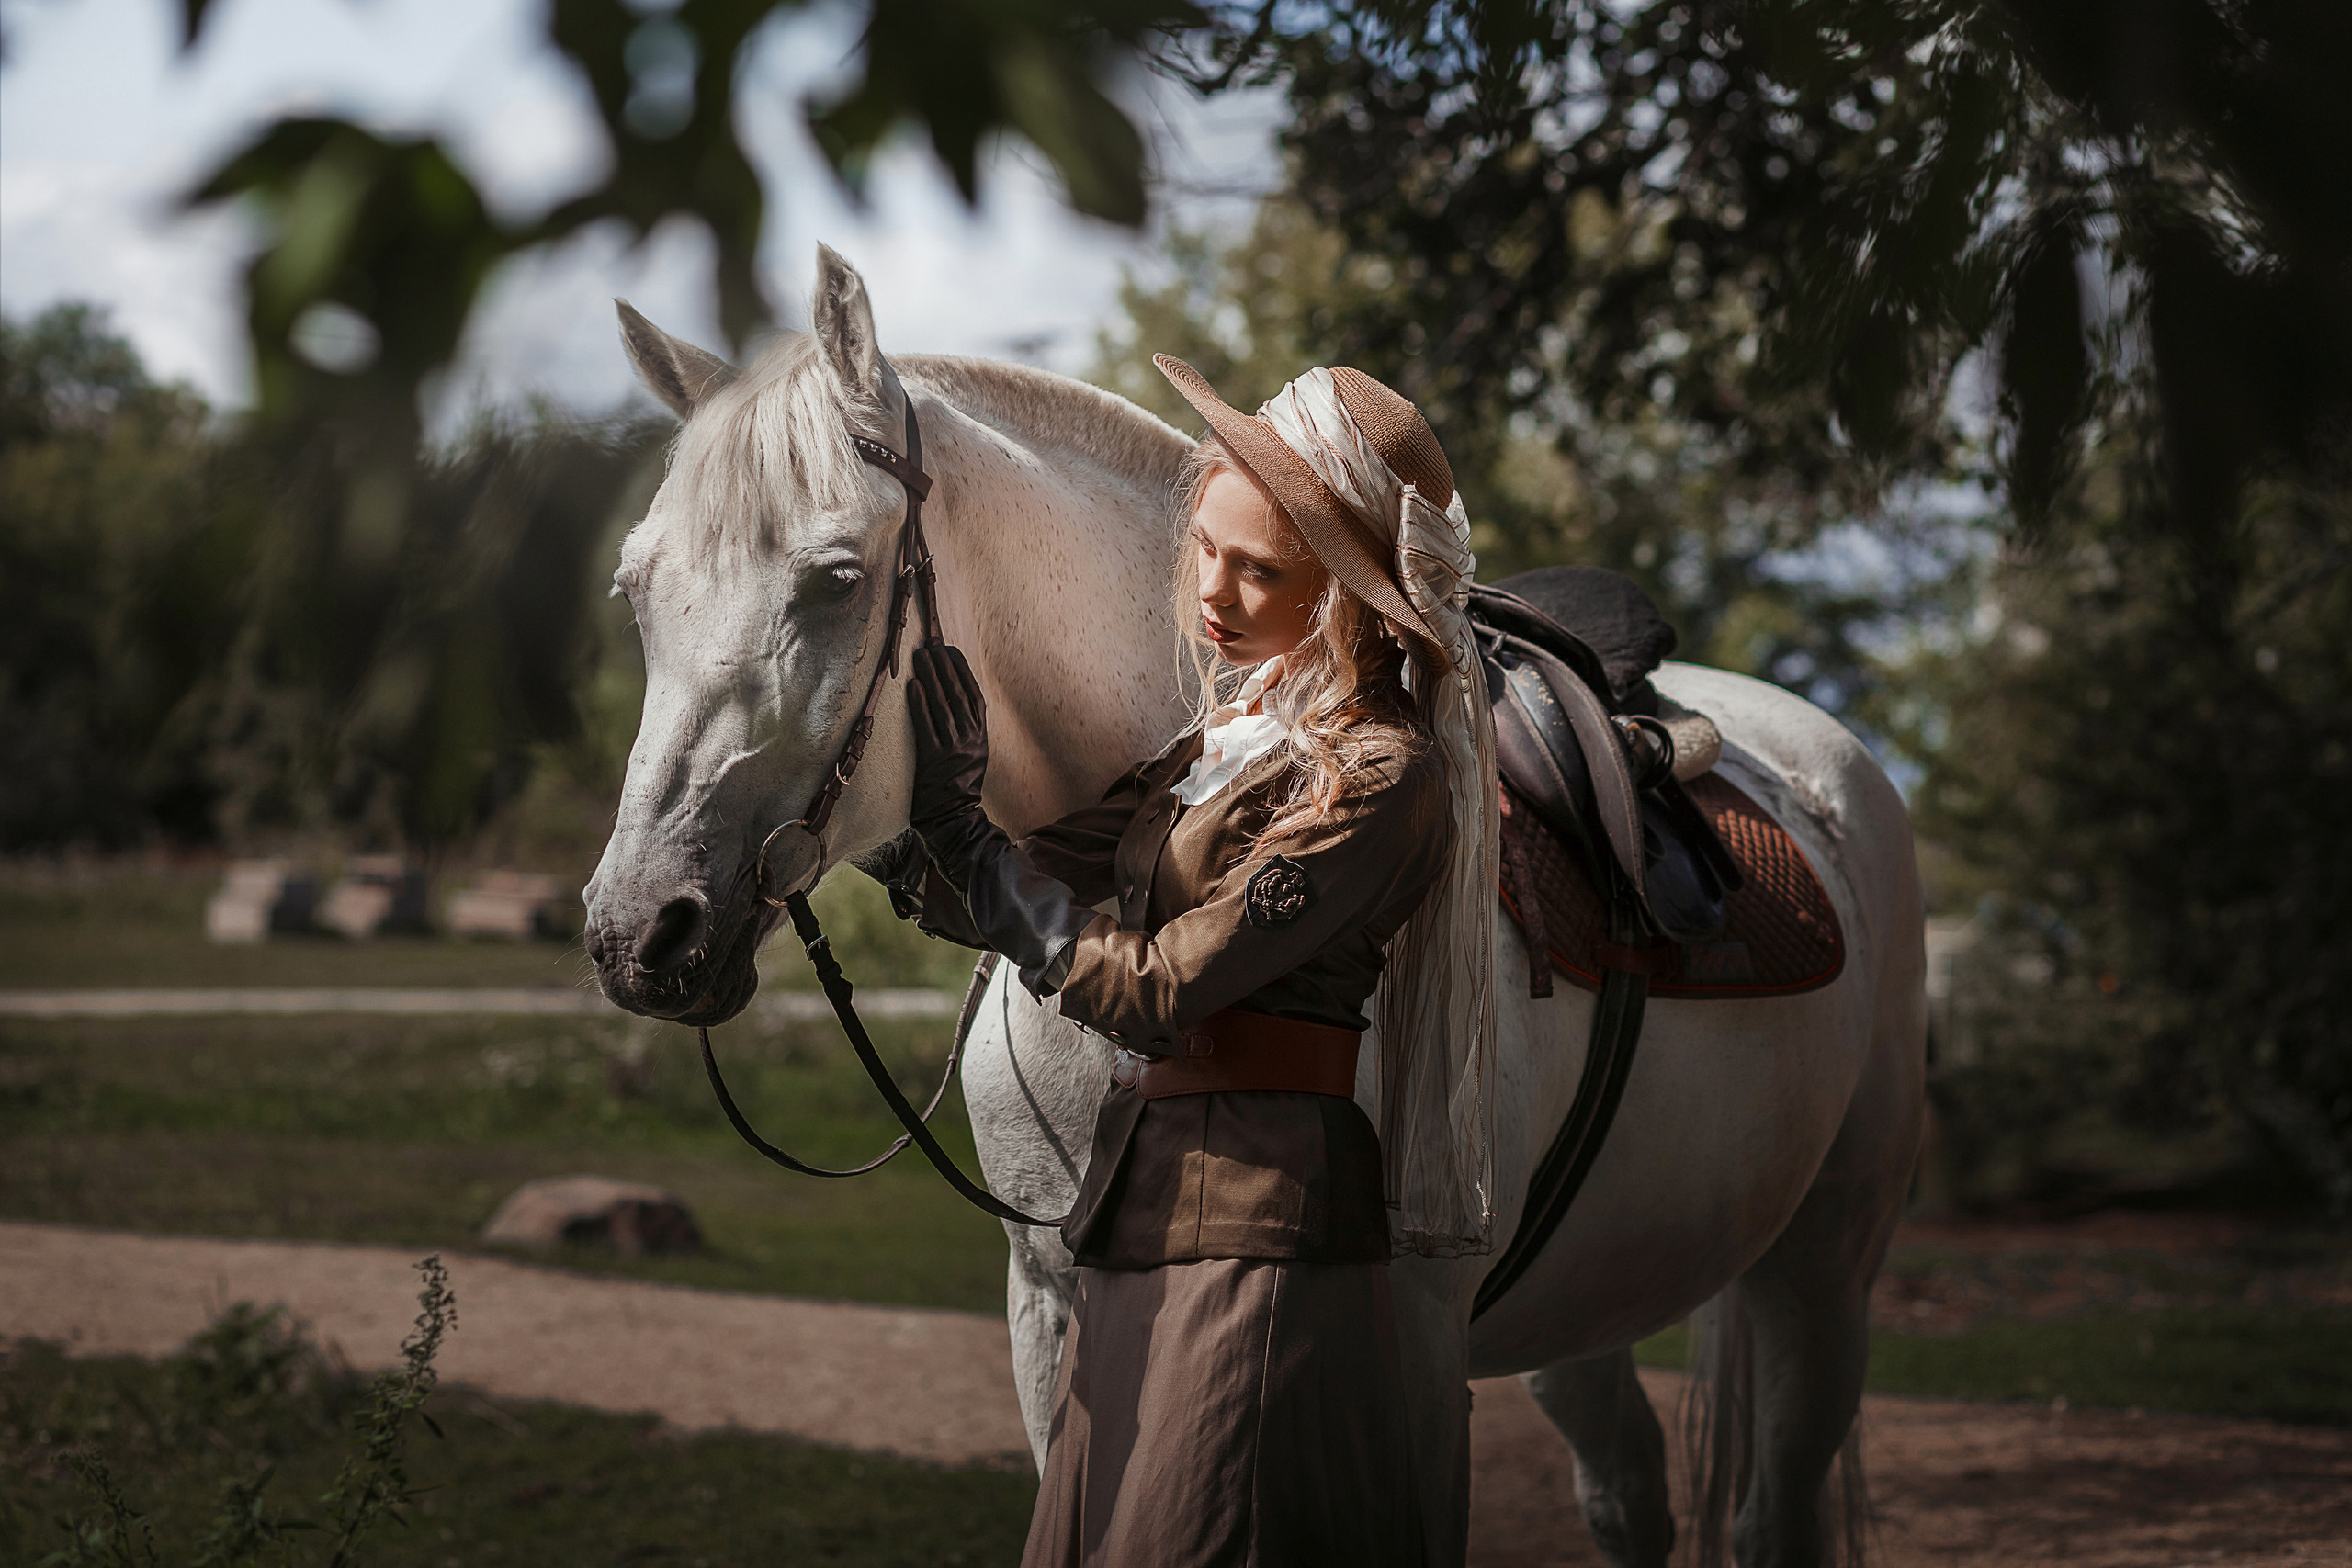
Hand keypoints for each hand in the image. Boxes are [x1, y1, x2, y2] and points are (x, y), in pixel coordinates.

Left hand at [908, 641, 988, 833]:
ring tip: (920, 657)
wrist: (952, 815)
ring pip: (942, 705)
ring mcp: (952, 748)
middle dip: (944, 666)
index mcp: (981, 736)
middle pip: (957, 694)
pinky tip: (913, 685)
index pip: (974, 695)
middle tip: (932, 645)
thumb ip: (968, 727)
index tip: (951, 650)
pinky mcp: (933, 758)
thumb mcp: (973, 753)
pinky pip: (926, 725)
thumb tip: (953, 694)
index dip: (963, 670)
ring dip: (931, 677)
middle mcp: (970, 739)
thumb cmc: (959, 783)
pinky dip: (920, 703)